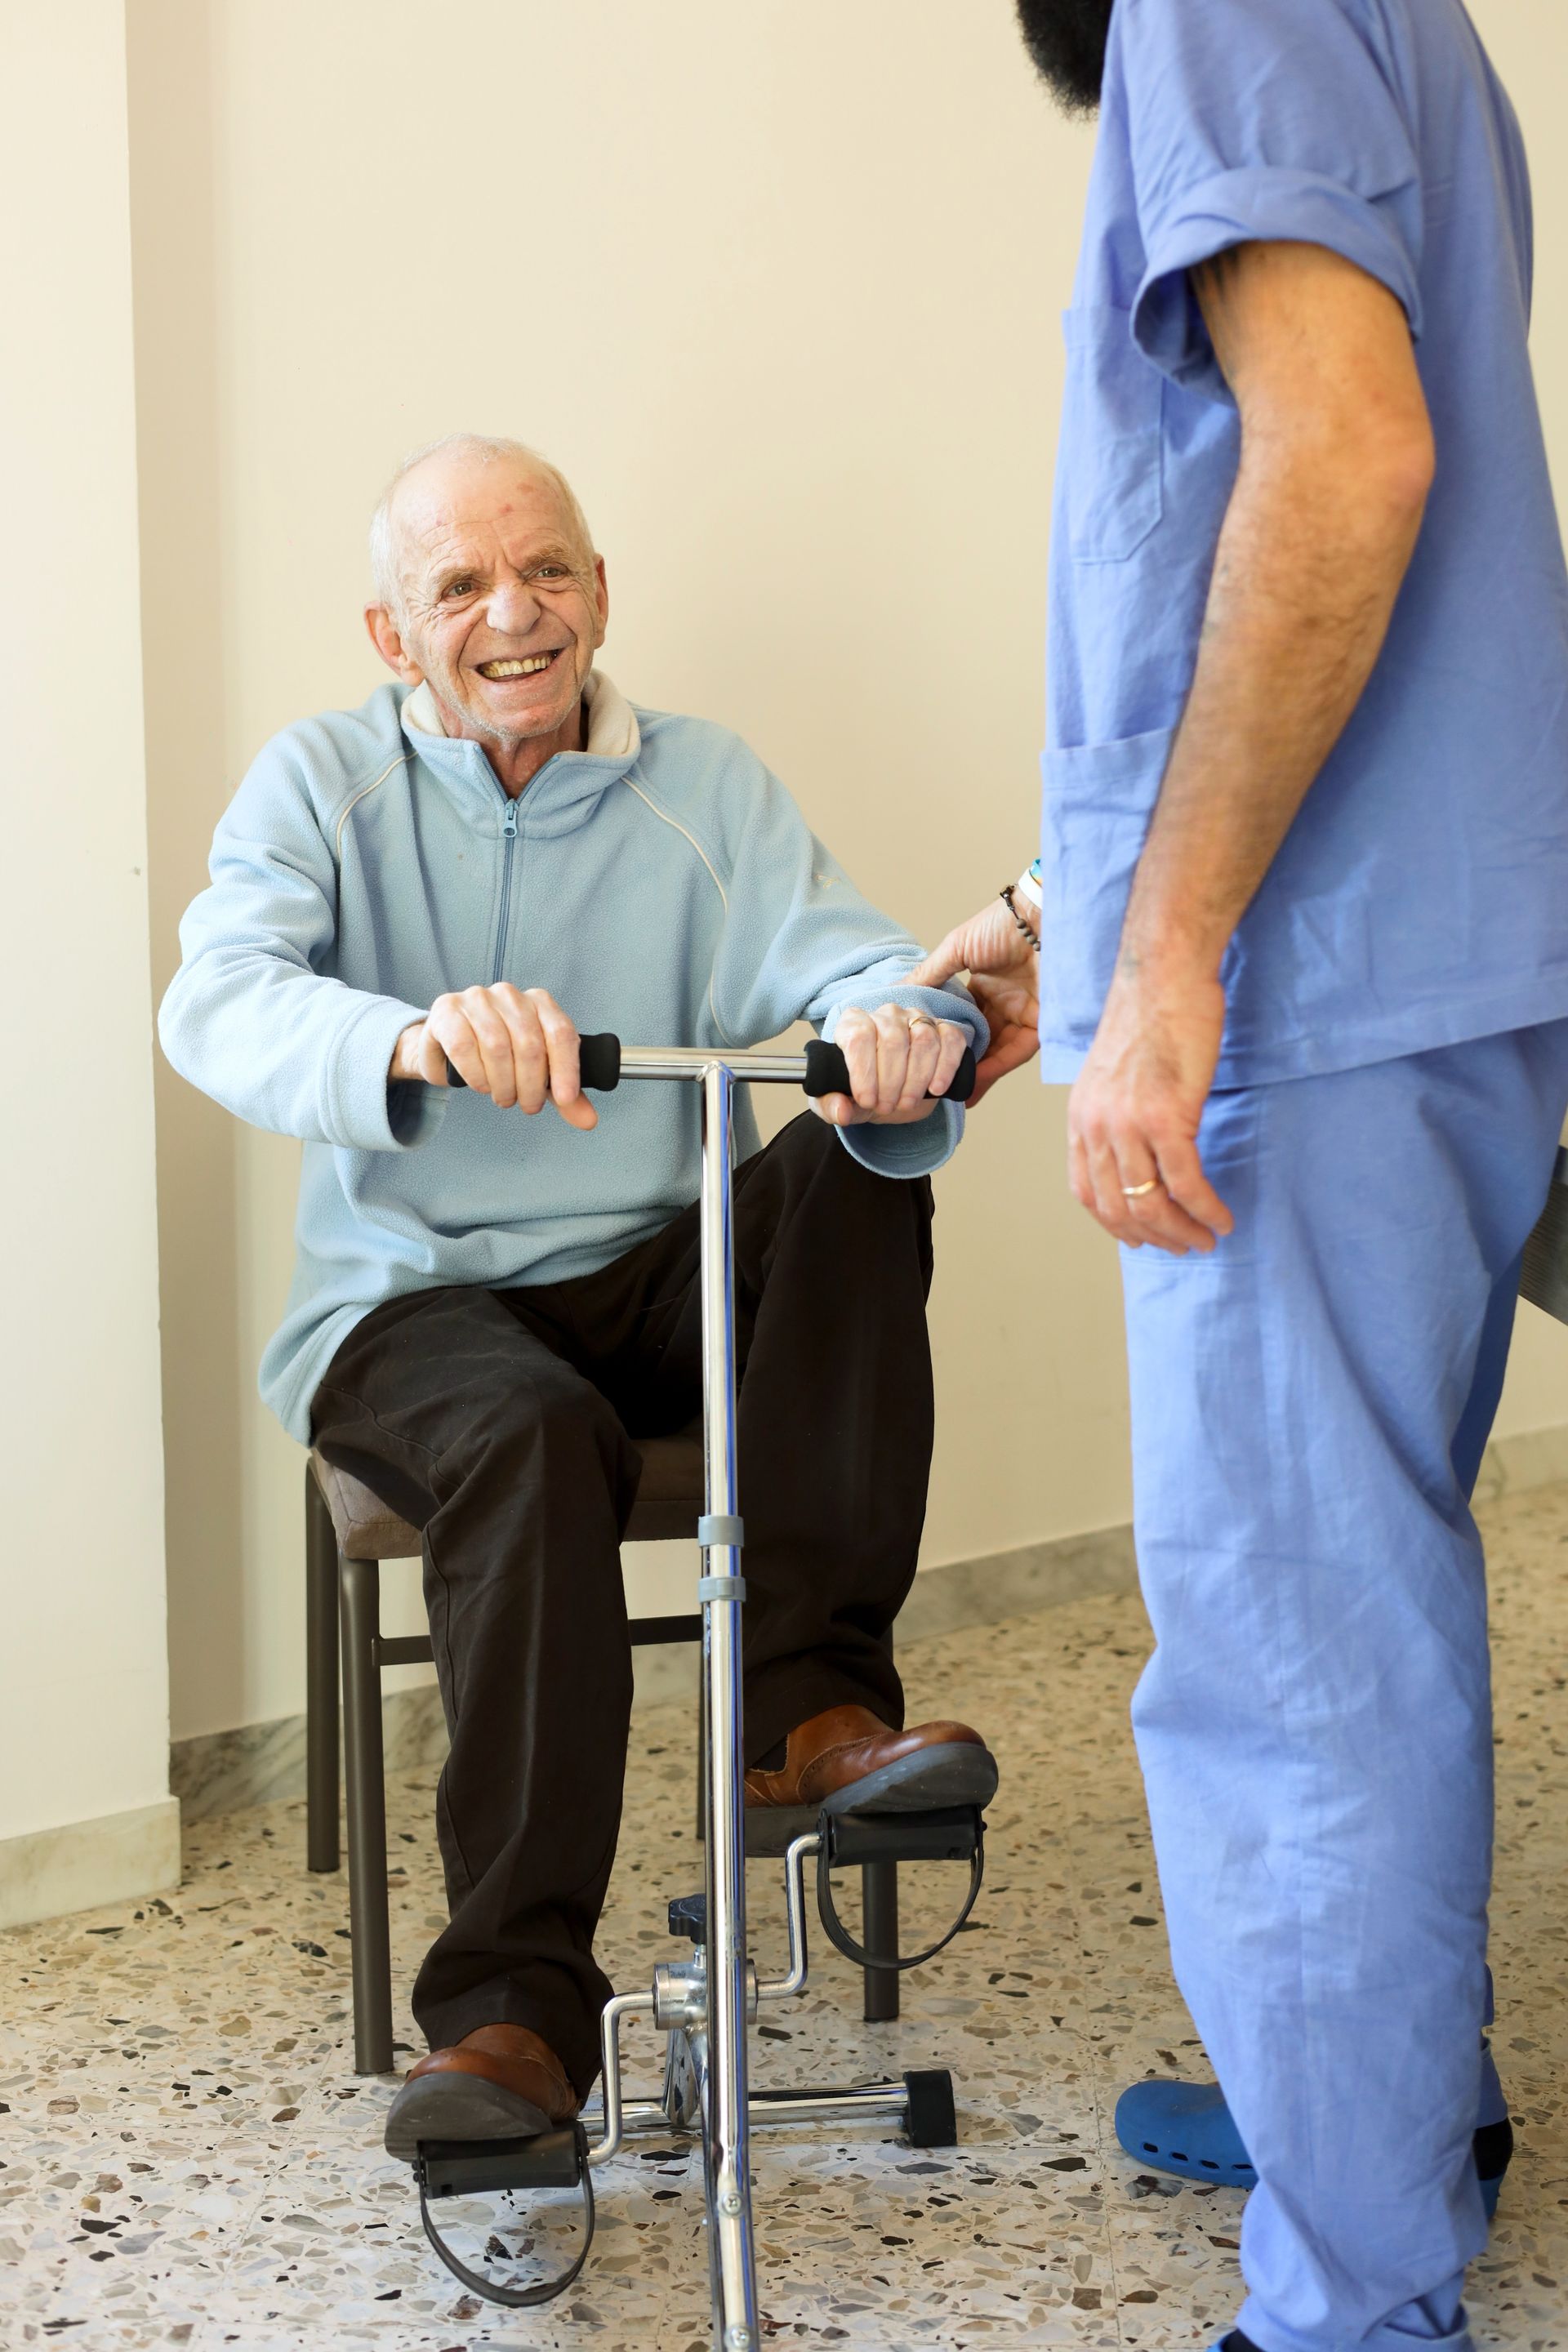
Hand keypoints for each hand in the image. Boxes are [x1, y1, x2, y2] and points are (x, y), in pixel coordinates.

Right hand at [390, 985, 596, 1129]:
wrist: (446, 1047)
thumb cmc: (496, 1056)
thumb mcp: (535, 1075)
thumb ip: (562, 1096)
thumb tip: (588, 1121)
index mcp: (539, 1003)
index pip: (561, 1033)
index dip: (566, 1069)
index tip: (565, 1099)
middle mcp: (510, 995)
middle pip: (530, 1044)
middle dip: (531, 1085)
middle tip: (527, 1105)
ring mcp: (477, 999)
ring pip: (498, 1047)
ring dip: (503, 1084)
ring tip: (504, 1097)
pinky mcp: (448, 1010)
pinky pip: (465, 1047)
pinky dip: (476, 1075)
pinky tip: (482, 1085)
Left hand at [810, 1003, 971, 1128]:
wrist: (890, 1093)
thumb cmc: (862, 1091)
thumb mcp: (839, 1101)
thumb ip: (830, 1106)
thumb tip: (841, 1111)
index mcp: (853, 1023)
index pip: (859, 1036)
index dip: (863, 1072)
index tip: (866, 1100)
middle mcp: (886, 1015)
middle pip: (892, 1040)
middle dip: (891, 1082)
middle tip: (886, 1107)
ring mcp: (917, 1019)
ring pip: (923, 1040)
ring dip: (917, 1079)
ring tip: (906, 1103)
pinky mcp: (944, 1029)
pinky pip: (951, 1040)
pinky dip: (946, 1067)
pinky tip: (936, 1089)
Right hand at [908, 896, 1039, 1104]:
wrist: (1041, 915)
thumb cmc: (1002, 924)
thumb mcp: (956, 949)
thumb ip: (931, 975)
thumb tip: (897, 992)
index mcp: (984, 986)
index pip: (961, 1021)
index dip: (943, 1040)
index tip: (921, 1059)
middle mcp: (1003, 1003)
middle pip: (978, 1042)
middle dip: (958, 1065)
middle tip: (933, 1087)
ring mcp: (1022, 1014)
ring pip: (995, 1053)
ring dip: (974, 1074)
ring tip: (950, 1095)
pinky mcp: (1040, 1022)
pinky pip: (1014, 1052)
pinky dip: (995, 1069)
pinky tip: (974, 1085)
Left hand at [1067, 961, 1231, 1253]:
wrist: (1164, 975)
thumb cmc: (1151, 1015)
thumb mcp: (1117, 1072)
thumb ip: (1119, 1112)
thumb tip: (1142, 1149)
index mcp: (1080, 1117)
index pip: (1087, 1190)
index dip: (1116, 1223)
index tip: (1142, 1238)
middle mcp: (1095, 1126)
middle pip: (1118, 1206)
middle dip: (1154, 1236)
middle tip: (1184, 1247)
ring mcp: (1127, 1124)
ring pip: (1151, 1202)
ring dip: (1182, 1231)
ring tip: (1207, 1239)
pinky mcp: (1165, 1117)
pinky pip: (1185, 1182)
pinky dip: (1204, 1208)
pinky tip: (1221, 1217)